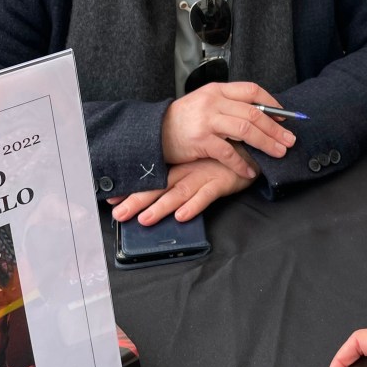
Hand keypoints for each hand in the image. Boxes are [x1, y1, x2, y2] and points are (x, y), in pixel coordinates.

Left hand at [109, 153, 255, 224]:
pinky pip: (206, 195)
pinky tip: (182, 215)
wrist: (254, 147)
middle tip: (118, 214)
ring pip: (178, 192)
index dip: (132, 189)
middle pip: (159, 187)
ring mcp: (204, 175)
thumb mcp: (202, 165)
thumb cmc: (227, 158)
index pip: (152, 179)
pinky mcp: (222, 181)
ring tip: (145, 220)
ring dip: (161, 206)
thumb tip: (166, 199)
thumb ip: (185, 177)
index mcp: (181, 166)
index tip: (111, 200)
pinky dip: (194, 205)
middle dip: (137, 200)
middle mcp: (189, 170)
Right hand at [161, 82, 295, 176]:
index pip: (251, 90)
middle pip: (253, 112)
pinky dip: (242, 163)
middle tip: (290, 140)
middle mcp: (213, 102)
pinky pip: (228, 152)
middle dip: (276, 128)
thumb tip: (260, 115)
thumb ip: (229, 106)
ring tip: (279, 153)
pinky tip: (250, 170)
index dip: (272, 104)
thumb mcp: (205, 103)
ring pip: (246, 129)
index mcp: (217, 90)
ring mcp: (206, 120)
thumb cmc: (183, 120)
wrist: (153, 132)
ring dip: (266, 143)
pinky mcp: (200, 140)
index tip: (285, 117)